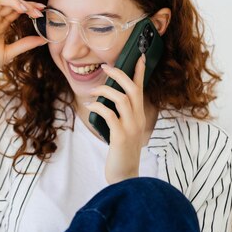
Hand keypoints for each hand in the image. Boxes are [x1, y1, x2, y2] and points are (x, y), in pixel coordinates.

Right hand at [0, 0, 46, 84]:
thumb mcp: (10, 52)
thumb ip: (25, 44)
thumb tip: (44, 39)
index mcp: (0, 25)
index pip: (16, 10)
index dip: (30, 8)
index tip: (43, 10)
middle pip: (10, 4)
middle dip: (26, 5)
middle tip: (38, 11)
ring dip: (13, 1)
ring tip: (25, 8)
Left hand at [85, 54, 147, 184]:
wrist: (124, 176)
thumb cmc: (120, 151)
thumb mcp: (123, 129)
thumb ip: (119, 114)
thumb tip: (104, 98)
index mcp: (139, 116)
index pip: (141, 89)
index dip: (140, 72)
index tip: (139, 56)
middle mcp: (138, 119)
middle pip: (132, 89)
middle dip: (119, 75)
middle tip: (105, 68)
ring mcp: (131, 128)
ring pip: (122, 99)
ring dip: (105, 91)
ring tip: (92, 92)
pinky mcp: (120, 137)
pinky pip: (109, 115)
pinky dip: (98, 107)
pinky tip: (89, 107)